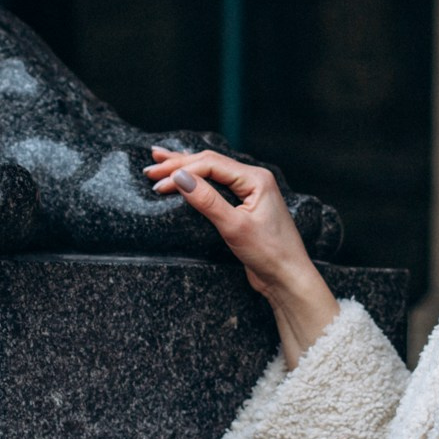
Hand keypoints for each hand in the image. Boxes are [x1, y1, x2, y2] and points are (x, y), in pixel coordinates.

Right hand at [145, 146, 338, 366]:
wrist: (288, 277)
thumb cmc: (269, 253)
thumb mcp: (234, 227)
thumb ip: (207, 200)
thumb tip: (180, 177)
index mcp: (256, 178)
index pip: (211, 165)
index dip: (182, 171)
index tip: (158, 184)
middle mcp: (253, 180)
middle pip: (209, 164)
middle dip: (178, 165)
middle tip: (150, 170)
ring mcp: (249, 191)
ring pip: (211, 172)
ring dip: (185, 169)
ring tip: (159, 162)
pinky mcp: (244, 205)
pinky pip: (216, 185)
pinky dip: (197, 181)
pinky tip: (184, 177)